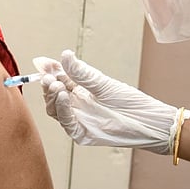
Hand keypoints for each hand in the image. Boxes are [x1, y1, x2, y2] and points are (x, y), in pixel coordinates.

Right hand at [33, 50, 183, 154]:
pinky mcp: (82, 133)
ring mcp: (78, 119)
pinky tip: (62, 97)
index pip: (59, 79)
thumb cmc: (130, 102)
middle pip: (53, 95)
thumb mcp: (102, 84)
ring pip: (55, 109)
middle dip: (48, 84)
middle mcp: (77, 105)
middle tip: (48, 77)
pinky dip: (61, 110)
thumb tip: (64, 55)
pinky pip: (66, 122)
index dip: (50, 71)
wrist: (148, 121)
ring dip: (52, 96)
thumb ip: (81, 73)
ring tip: (56, 85)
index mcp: (81, 90)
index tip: (41, 63)